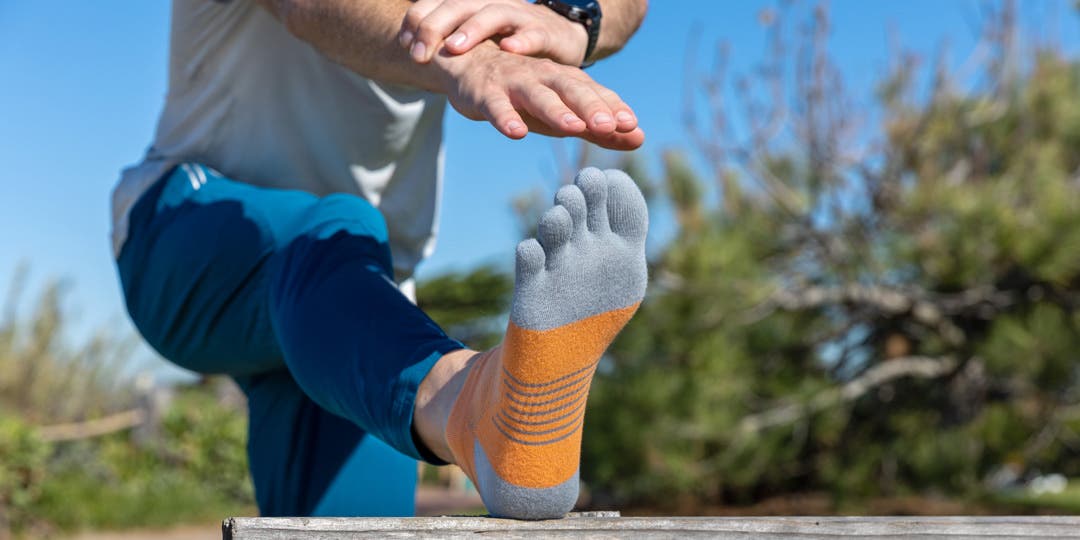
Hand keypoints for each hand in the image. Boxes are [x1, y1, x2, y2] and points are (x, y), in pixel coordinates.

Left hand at [400, 0, 589, 65]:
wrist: (559, 39)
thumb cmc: (507, 41)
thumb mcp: (475, 39)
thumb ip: (448, 41)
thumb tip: (410, 52)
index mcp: (470, 6)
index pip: (436, 3)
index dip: (417, 21)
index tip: (405, 44)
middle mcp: (491, 5)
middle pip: (458, 5)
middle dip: (434, 28)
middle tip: (418, 55)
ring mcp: (520, 16)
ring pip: (492, 14)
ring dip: (472, 30)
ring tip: (454, 47)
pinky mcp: (545, 32)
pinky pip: (533, 33)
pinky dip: (521, 40)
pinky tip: (509, 49)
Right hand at [432, 43, 642, 149]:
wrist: (468, 65)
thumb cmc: (523, 94)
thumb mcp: (563, 113)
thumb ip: (598, 129)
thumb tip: (639, 139)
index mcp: (565, 81)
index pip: (595, 93)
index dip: (613, 108)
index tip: (632, 126)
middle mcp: (544, 77)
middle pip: (571, 90)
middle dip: (591, 107)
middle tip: (611, 125)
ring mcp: (514, 84)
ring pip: (538, 96)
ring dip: (556, 111)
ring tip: (573, 128)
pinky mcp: (485, 94)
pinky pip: (496, 106)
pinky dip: (506, 118)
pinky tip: (516, 133)